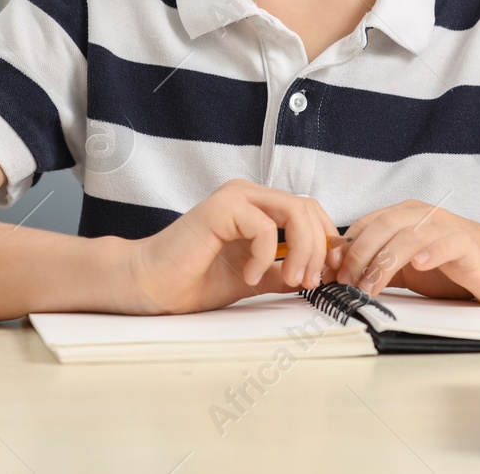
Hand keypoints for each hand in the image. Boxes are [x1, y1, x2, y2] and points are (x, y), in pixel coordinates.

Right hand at [122, 179, 340, 314]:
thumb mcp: (254, 278)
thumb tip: (320, 275)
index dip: (326, 241)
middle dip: (318, 249)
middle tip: (309, 282)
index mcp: (258, 207)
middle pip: (308, 209)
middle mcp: (249, 195)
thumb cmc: (193, 279)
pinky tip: (249, 275)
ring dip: (302, 250)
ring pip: (295, 211)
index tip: (328, 275)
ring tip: (290, 279)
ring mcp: (235, 197)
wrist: (150, 284)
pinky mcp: (221, 208)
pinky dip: (265, 255)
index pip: (310, 211)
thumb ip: (283, 271)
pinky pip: (263, 226)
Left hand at [329, 200, 479, 305]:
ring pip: (407, 235)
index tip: (332, 274)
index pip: (366, 225)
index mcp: (407, 216)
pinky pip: (446, 243)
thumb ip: (382, 265)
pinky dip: (430, 252)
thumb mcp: (412, 268)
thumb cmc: (461, 269)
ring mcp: (447, 228)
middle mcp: (425, 216)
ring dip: (383, 261)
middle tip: (347, 283)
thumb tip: (342, 272)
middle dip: (358, 256)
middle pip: (381, 227)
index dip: (346, 249)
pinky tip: (418, 265)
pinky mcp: (469, 246)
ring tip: (370, 286)